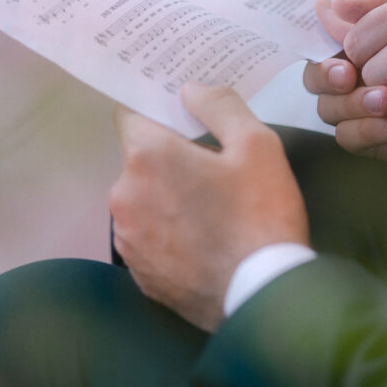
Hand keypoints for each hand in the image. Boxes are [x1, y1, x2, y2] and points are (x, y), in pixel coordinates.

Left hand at [109, 83, 308, 331]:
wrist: (262, 296)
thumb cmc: (262, 215)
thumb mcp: (258, 145)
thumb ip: (220, 106)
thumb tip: (190, 90)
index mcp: (147, 157)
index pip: (131, 114)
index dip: (158, 114)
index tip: (184, 121)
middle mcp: (124, 194)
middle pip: (140, 161)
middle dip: (170, 160)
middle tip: (215, 173)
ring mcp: (127, 238)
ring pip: (143, 200)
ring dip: (167, 198)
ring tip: (212, 214)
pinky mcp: (138, 273)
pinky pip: (148, 237)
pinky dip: (168, 234)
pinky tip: (204, 244)